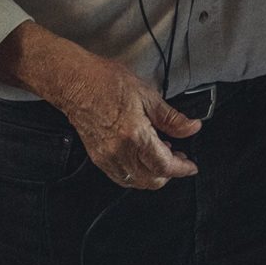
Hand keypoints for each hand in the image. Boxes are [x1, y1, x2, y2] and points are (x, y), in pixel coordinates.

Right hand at [51, 49, 201, 190]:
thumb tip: (191, 128)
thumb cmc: (105, 82)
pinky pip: (121, 177)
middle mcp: (120, 151)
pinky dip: (136, 174)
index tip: (191, 166)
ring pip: (137, 182)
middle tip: (179, 157)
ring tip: (160, 154)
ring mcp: (107, 157)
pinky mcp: (98, 158)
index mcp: (135, 135)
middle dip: (170, 173)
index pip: (165, 165)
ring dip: (153, 174)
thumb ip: (171, 118)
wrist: (74, 83)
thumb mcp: (147, 95)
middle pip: (152, 179)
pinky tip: (141, 158)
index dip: (182, 169)